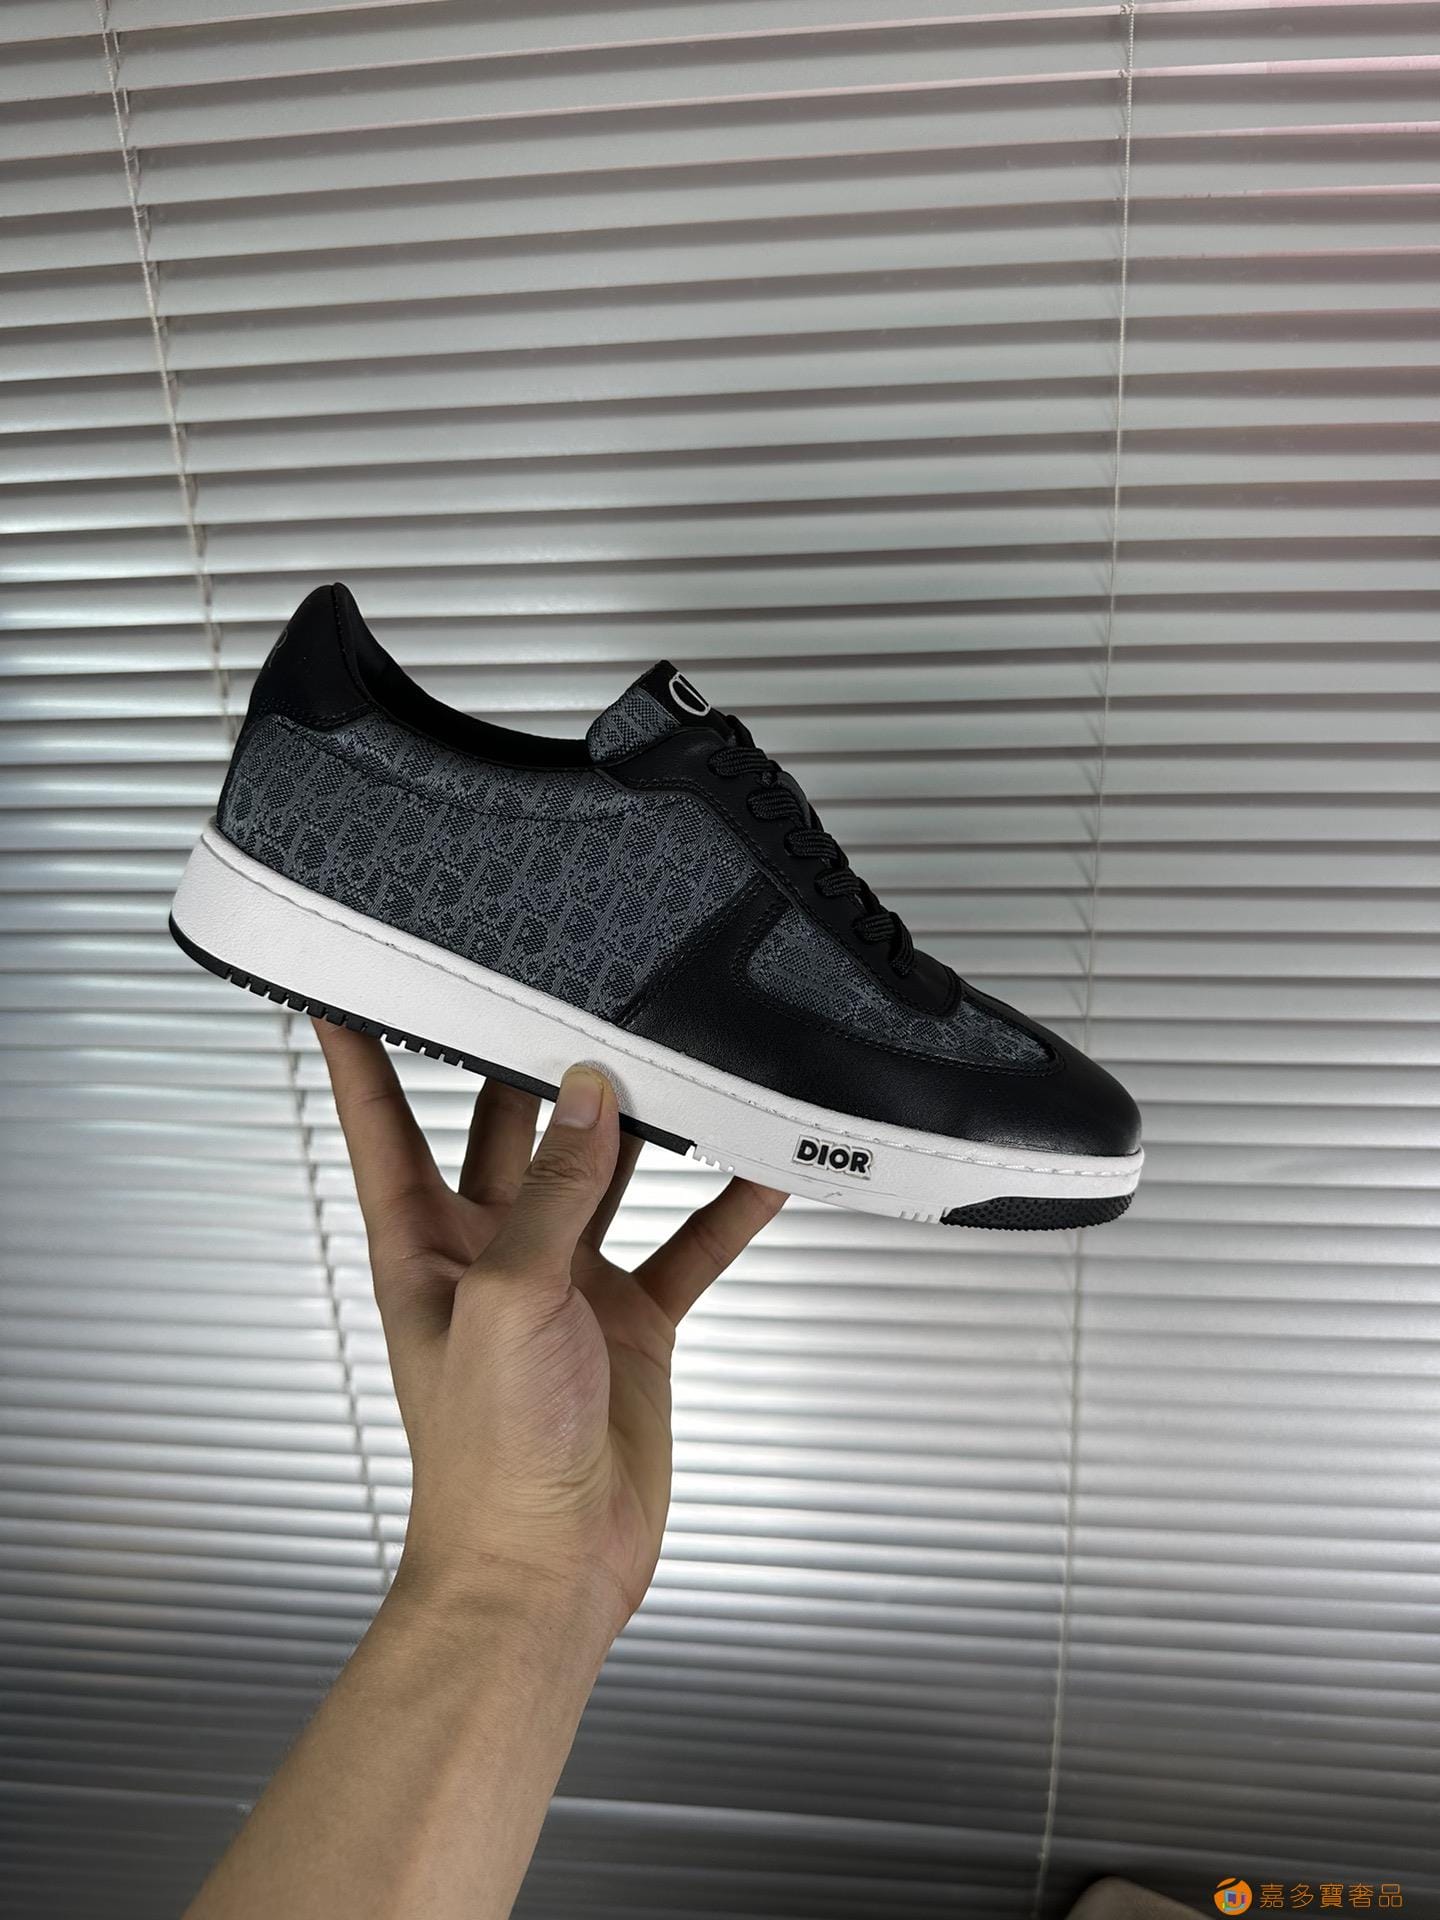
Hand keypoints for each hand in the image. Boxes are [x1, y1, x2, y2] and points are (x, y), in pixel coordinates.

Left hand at [315, 1022, 784, 1647]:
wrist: (547, 1568)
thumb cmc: (487, 1457)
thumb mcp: (509, 1299)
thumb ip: (554, 1194)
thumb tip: (588, 1098)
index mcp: (424, 1243)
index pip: (382, 1121)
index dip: (362, 1051)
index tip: (354, 981)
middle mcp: (493, 1251)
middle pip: (508, 1132)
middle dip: (533, 1067)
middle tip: (565, 991)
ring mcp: (566, 1285)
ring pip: (605, 1176)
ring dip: (638, 1126)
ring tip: (676, 1057)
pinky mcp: (630, 1323)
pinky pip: (684, 1247)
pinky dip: (723, 1209)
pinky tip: (758, 1168)